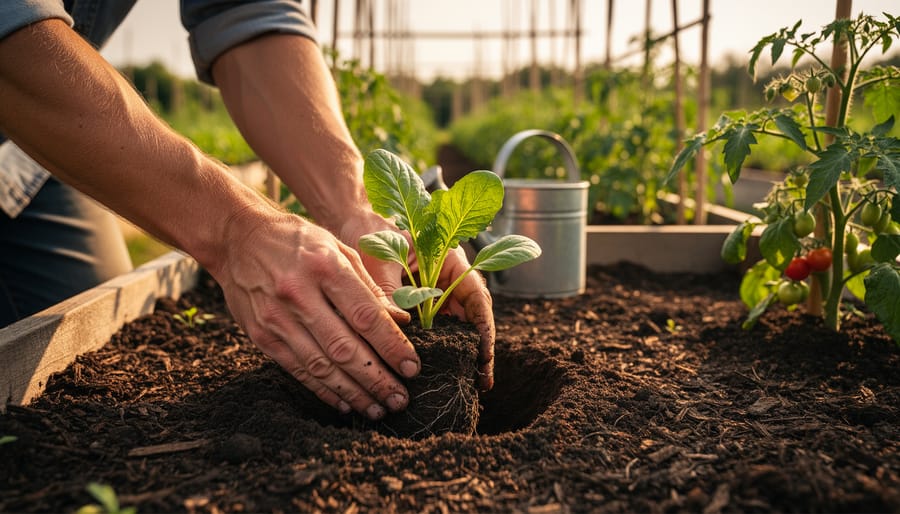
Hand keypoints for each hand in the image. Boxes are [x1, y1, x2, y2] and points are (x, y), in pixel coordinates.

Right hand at [209, 206, 420, 419]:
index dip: (392, 346)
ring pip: (321, 366)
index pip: (366, 316)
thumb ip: (369, 286)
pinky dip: (323, 390)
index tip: (412, 367)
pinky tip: (345, 403)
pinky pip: (297, 370)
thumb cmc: (298, 241)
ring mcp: (276, 318)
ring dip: (353, 392)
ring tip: (377, 408)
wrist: (237, 238)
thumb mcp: (338, 249)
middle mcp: (299, 294)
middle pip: (345, 348)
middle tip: (400, 399)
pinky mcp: (261, 335)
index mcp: (325, 267)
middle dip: (376, 378)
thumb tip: (400, 320)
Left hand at [340, 215, 495, 390]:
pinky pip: (433, 329)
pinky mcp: (420, 305)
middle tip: (480, 381)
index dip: (484, 328)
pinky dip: (437, 349)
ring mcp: (436, 293)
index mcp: (450, 260)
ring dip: (460, 352)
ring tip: (466, 384)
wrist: (352, 222)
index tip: (484, 355)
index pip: (476, 297)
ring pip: (454, 326)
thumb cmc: (369, 230)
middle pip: (471, 317)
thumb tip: (398, 325)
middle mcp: (448, 278)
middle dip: (477, 349)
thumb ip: (389, 291)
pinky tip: (438, 371)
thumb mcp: (379, 260)